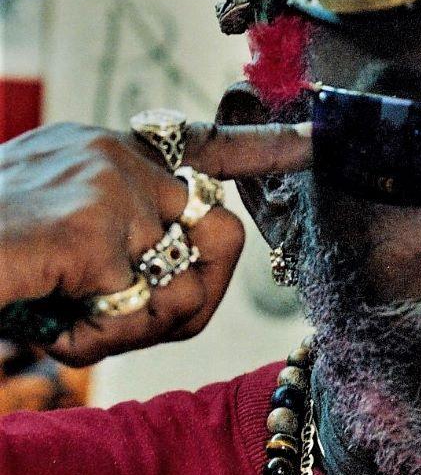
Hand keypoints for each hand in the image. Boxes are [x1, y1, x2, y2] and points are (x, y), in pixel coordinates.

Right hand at [0, 121, 310, 365]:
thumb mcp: (59, 258)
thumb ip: (125, 254)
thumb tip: (191, 284)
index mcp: (99, 153)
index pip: (200, 143)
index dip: (265, 146)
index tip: (319, 137)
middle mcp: (110, 152)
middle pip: (216, 240)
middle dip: (183, 305)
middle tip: (111, 327)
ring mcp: (104, 180)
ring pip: (181, 285)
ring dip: (129, 328)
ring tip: (63, 322)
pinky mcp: (92, 222)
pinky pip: (140, 308)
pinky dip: (95, 337)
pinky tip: (46, 322)